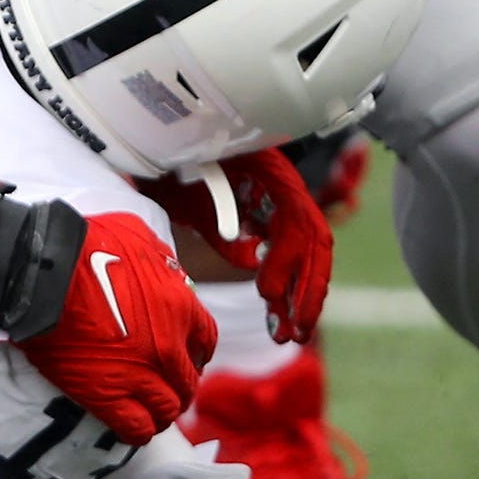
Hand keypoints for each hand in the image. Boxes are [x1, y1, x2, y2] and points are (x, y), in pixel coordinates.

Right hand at [17, 211, 213, 445]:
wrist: (44, 274)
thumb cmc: (85, 245)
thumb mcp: (137, 235)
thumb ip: (159, 258)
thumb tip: (165, 267)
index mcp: (180, 308)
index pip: (205, 341)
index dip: (194, 351)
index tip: (184, 354)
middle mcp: (168, 347)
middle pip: (188, 380)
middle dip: (178, 384)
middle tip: (163, 384)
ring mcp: (140, 375)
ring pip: (168, 410)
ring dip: (161, 411)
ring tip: (148, 409)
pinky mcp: (108, 396)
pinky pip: (136, 428)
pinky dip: (137, 431)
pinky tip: (130, 427)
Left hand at [136, 147, 334, 344]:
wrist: (164, 143)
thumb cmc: (174, 158)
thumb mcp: (185, 180)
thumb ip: (214, 211)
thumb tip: (249, 258)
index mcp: (269, 168)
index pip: (298, 219)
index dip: (288, 258)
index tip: (266, 292)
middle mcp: (283, 187)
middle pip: (314, 242)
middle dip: (308, 290)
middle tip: (297, 331)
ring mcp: (280, 204)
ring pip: (306, 255)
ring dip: (300, 296)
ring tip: (289, 335)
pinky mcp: (270, 221)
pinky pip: (287, 257)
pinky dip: (285, 287)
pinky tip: (278, 316)